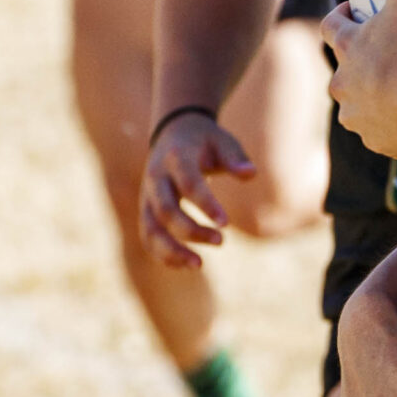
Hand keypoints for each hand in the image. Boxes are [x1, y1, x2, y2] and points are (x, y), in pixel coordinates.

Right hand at [139, 112, 258, 268]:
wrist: (173, 132)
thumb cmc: (205, 140)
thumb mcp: (223, 141)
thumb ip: (235, 157)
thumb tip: (250, 173)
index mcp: (176, 157)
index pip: (189, 185)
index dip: (206, 205)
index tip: (226, 223)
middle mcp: (156, 177)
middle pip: (166, 211)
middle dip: (191, 231)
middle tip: (222, 241)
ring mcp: (147, 195)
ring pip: (150, 229)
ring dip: (171, 250)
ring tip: (199, 265)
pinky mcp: (146, 210)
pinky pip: (148, 236)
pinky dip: (162, 254)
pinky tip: (186, 264)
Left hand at [323, 0, 396, 164]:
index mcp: (347, 50)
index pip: (330, 27)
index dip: (340, 17)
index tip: (355, 11)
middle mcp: (345, 87)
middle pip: (342, 74)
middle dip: (358, 66)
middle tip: (385, 58)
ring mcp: (362, 120)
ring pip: (360, 110)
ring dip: (375, 102)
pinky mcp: (383, 144)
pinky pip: (386, 139)